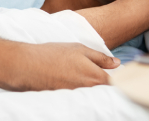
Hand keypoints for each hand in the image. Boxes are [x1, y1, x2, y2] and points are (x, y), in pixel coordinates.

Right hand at [2, 42, 119, 90]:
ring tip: (82, 75)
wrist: (28, 66)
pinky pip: (79, 96)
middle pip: (104, 91)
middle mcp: (87, 90)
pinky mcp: (66, 99)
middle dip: (106, 84)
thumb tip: (117, 64)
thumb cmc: (54, 54)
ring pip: (91, 94)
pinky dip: (79, 90)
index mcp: (95, 77)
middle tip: (104, 74)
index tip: (119, 75)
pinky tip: (71, 79)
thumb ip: (100, 58)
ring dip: (92, 87)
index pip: (116, 84)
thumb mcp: (80, 49)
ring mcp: (76, 96)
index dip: (120, 80)